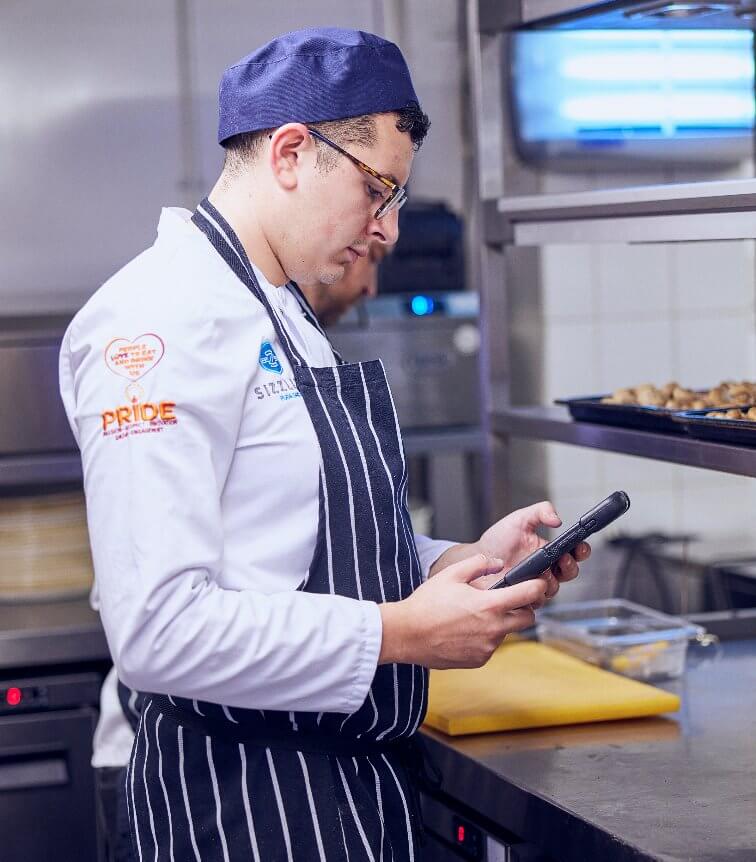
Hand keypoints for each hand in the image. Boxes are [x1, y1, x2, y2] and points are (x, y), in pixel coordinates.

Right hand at [379, 554, 547, 668]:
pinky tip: (465, 630)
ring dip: (500, 623)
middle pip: (528, 618)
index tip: (539, 583)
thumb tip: (498, 563)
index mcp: (489, 605)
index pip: (529, 595)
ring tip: (474, 615)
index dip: (538, 586)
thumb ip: (479, 564)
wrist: (406, 634)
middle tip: (507, 600)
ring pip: (507, 632)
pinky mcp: (479, 660)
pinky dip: (485, 637)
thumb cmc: (426, 604)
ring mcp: (487, 647)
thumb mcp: (451, 574)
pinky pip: (491, 646)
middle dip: (523, 608)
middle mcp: (493, 629)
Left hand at [471, 501, 590, 597]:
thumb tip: (557, 519)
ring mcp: (536, 584)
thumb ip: (540, 512)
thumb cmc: (498, 539)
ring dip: (550, 580)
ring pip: (554, 588)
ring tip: (540, 571)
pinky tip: (524, 583)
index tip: (579, 546)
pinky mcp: (525, 597)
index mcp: (550, 550)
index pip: (575, 552)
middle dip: (570, 565)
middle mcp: (547, 569)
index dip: (581, 550)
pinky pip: (536, 601)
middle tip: (561, 558)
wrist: (478, 557)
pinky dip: (532, 593)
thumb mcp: (520, 519)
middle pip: (570, 572)